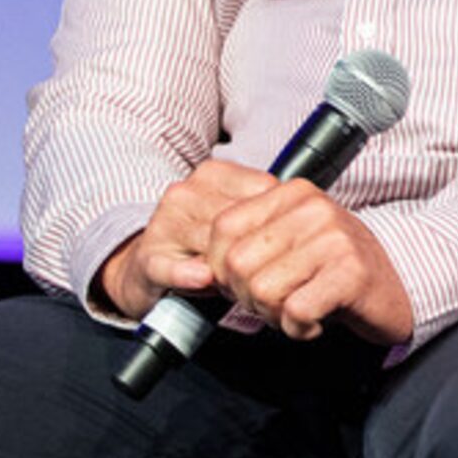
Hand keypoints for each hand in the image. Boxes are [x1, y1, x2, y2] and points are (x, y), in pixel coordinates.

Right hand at [95, 158, 270, 322]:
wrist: (148, 268)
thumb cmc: (203, 243)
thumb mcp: (235, 218)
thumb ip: (266, 210)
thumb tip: (309, 214)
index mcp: (213, 175)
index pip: (262, 191)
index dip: (279, 221)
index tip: (285, 241)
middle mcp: (186, 193)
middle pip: (239, 220)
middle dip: (256, 249)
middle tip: (266, 269)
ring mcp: (165, 224)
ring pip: (212, 244)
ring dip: (230, 270)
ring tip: (239, 282)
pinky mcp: (149, 258)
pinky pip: (174, 266)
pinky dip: (190, 274)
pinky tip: (204, 278)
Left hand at [96, 160, 412, 345]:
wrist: (399, 288)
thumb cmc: (333, 270)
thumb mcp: (291, 239)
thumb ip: (248, 238)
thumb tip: (199, 266)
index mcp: (293, 193)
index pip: (221, 228)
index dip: (221, 267)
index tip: (247, 282)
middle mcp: (314, 208)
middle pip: (235, 264)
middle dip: (246, 296)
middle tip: (277, 301)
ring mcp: (335, 239)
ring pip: (262, 290)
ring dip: (274, 315)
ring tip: (300, 308)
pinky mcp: (350, 274)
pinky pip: (294, 312)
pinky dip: (299, 329)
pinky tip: (318, 320)